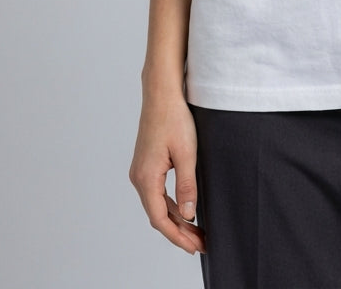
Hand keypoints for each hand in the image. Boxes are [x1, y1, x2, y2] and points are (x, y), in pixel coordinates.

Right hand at [129, 93, 205, 255]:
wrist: (161, 94)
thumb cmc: (174, 118)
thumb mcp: (186, 154)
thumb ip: (187, 186)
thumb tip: (188, 215)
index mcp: (146, 178)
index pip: (160, 219)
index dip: (177, 236)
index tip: (194, 247)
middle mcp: (139, 178)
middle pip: (158, 215)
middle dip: (179, 232)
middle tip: (201, 243)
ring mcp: (141, 171)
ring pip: (157, 204)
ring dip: (176, 219)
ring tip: (197, 231)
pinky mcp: (146, 165)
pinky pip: (157, 193)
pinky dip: (171, 205)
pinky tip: (185, 210)